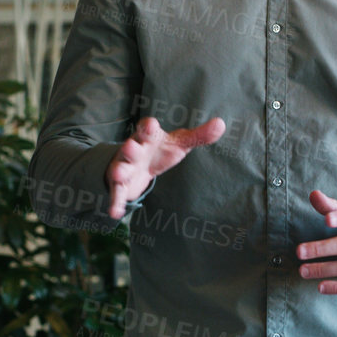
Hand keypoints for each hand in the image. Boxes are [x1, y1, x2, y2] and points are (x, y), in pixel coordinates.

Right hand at [105, 116, 225, 218]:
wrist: (136, 164)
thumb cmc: (160, 150)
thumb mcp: (179, 142)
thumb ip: (199, 135)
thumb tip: (221, 124)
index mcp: (148, 137)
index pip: (147, 128)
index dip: (148, 127)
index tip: (151, 125)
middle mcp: (134, 149)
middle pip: (131, 147)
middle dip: (130, 148)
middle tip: (131, 148)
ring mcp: (125, 167)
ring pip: (121, 168)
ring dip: (120, 171)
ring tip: (118, 174)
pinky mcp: (120, 185)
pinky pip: (117, 193)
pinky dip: (115, 202)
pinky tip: (115, 213)